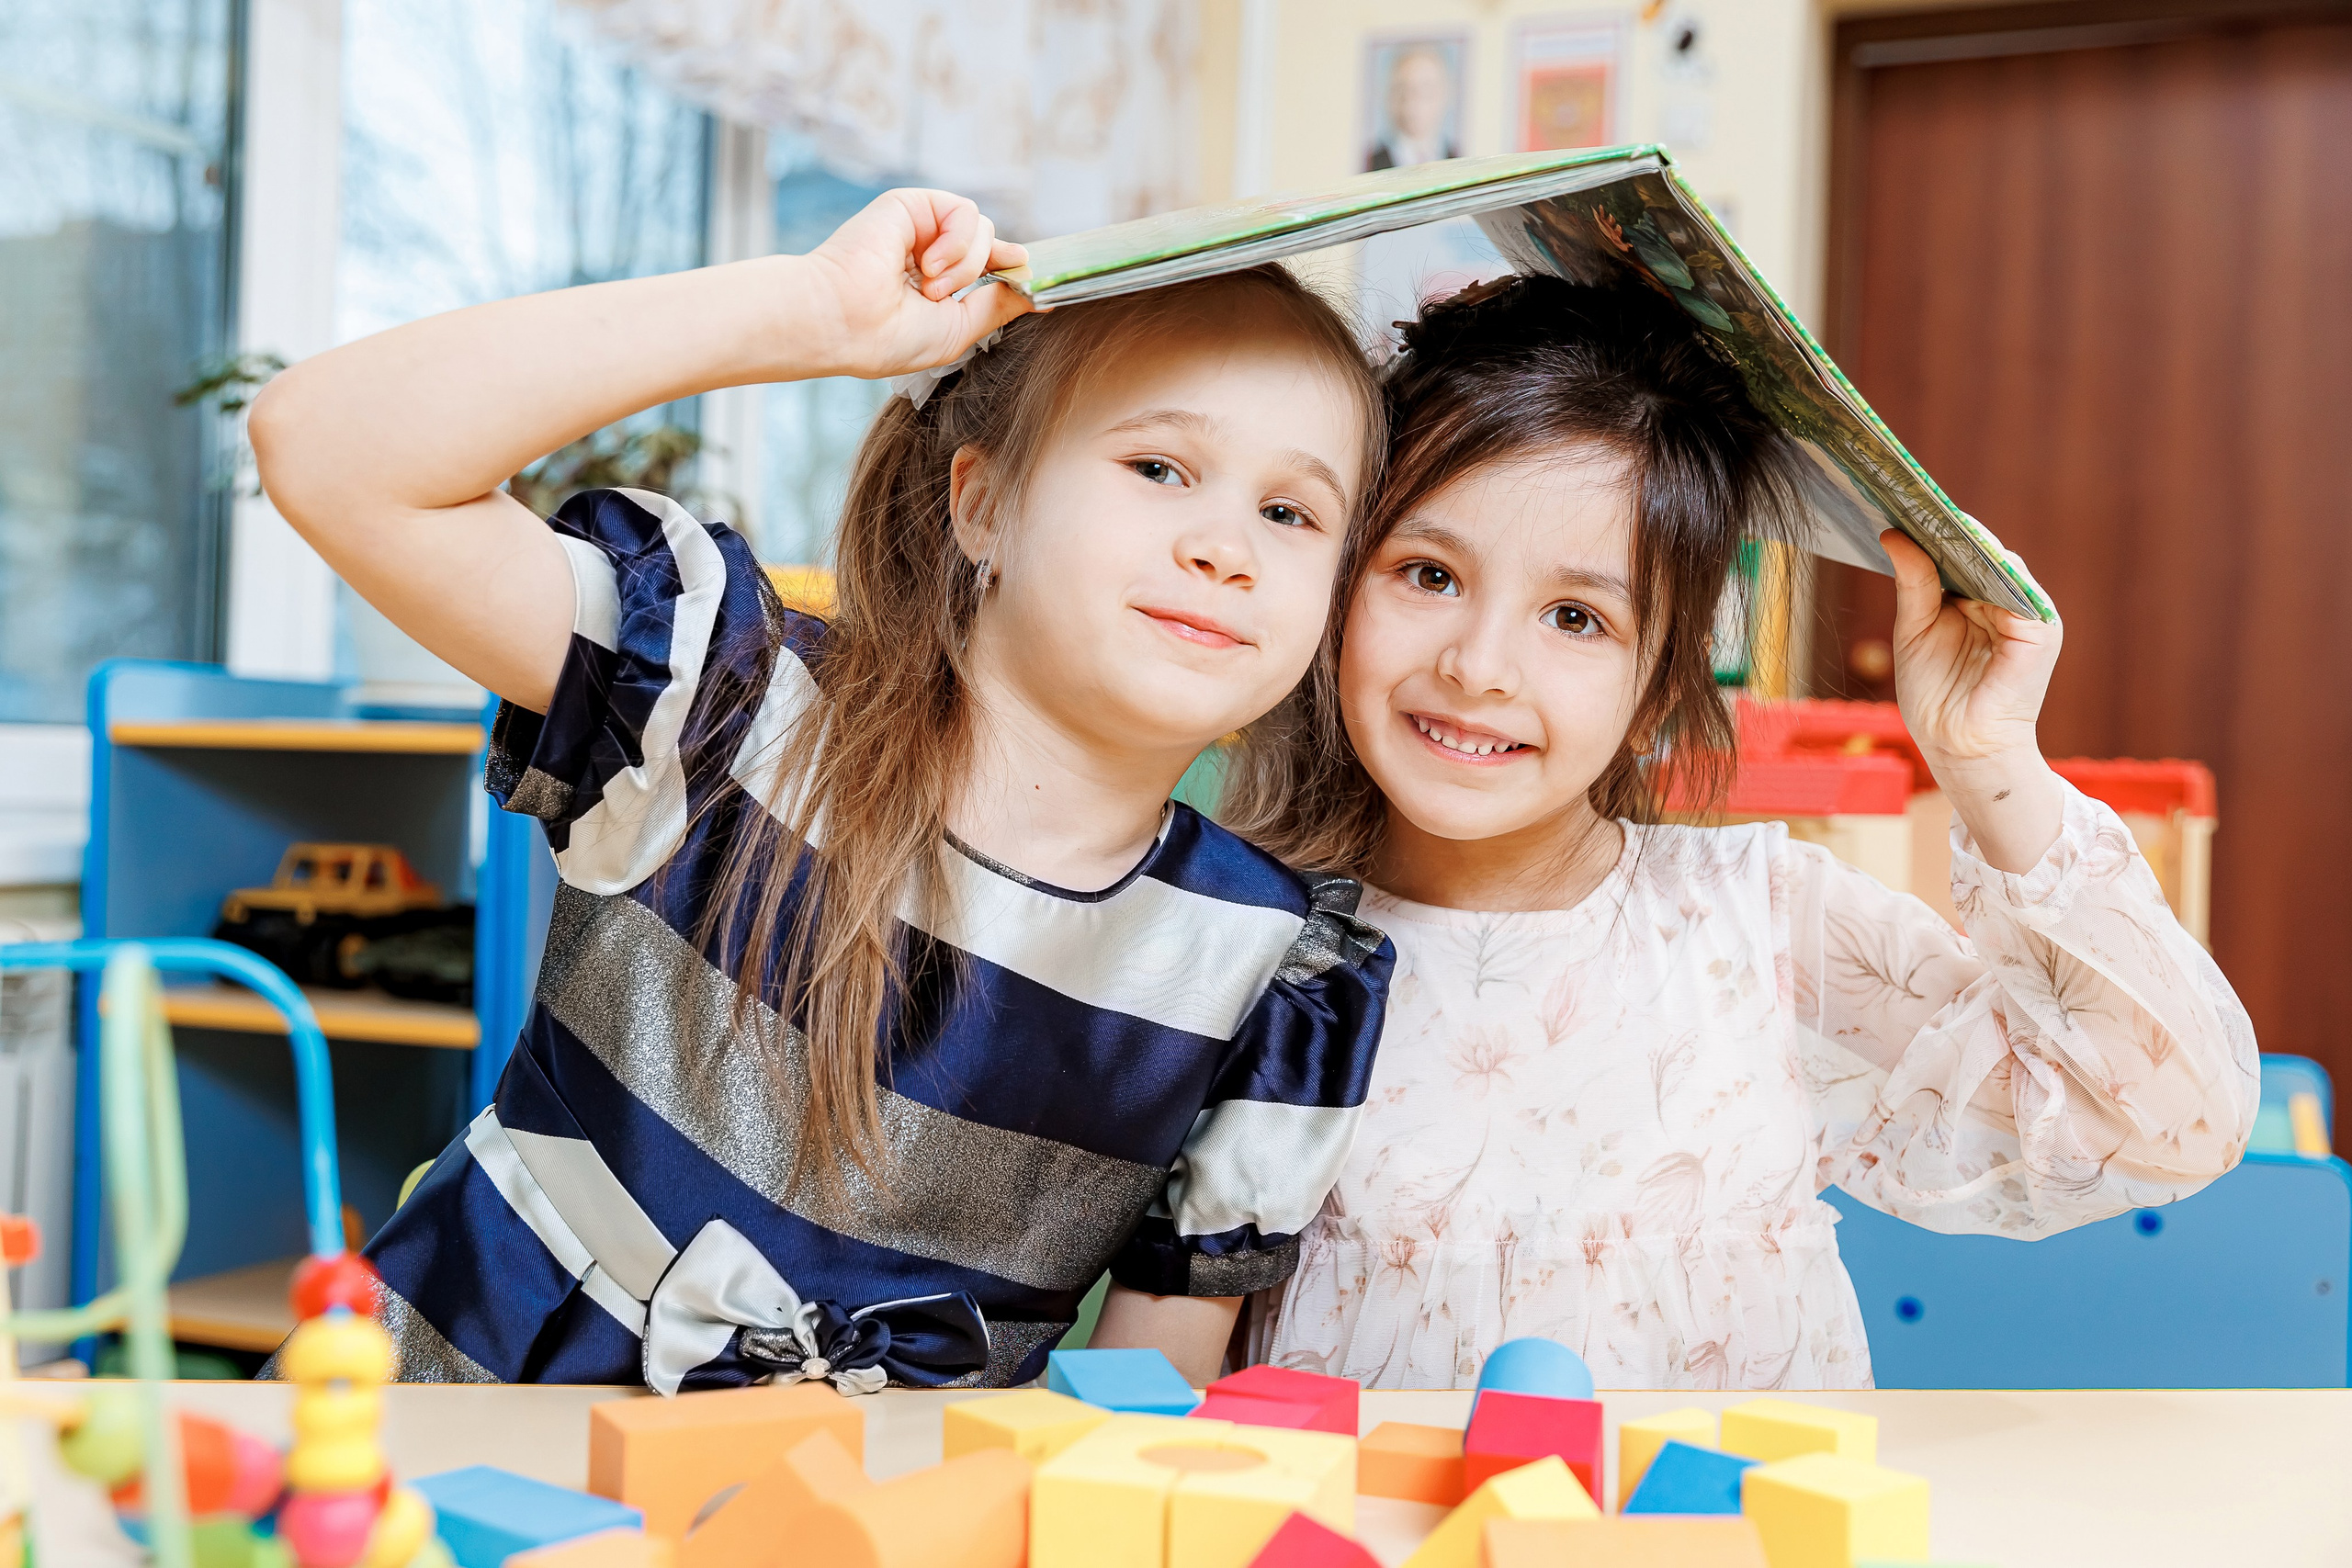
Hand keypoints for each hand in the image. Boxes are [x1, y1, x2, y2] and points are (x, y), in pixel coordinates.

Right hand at [799, 189, 1032, 381]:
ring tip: (929, 287)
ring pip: (982, 230)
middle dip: (984, 271)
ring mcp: (919, 228)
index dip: (1010, 270)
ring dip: (965, 265)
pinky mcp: (911, 205)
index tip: (1035, 284)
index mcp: (934, 284)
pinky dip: (957, 242)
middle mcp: (928, 252)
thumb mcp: (960, 328)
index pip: (987, 267)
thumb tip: (1039, 292)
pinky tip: (928, 264)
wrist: (845, 322)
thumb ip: (999, 305)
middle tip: (942, 296)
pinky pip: (965, 212)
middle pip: (990, 244)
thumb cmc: (889, 337)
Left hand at [1884, 528, 2065, 871]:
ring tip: (1928, 512)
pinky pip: (2014, 586)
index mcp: (1978, 601)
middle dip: (1946, 525)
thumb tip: (1891, 534)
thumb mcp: (1913, 630)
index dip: (1935, 528)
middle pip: (1980, 551)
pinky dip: (1988, 564)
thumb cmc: (1935, 694)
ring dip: (1966, 538)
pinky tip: (1960, 546)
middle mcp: (2006, 601)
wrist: (1957, 746)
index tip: (1901, 500)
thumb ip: (1913, 582)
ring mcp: (2027, 612)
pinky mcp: (2040, 628)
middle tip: (1907, 494)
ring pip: (1998, 560)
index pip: (1960, 554)